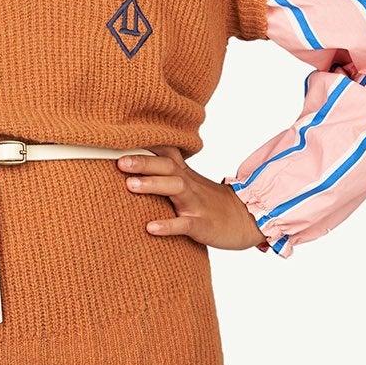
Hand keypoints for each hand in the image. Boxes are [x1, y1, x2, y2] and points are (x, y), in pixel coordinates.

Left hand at [115, 148, 267, 251]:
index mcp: (183, 174)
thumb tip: (133, 165)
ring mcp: (196, 204)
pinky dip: (168, 225)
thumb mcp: (189, 183)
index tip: (119, 137)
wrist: (246, 219)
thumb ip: (166, 173)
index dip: (145, 143)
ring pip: (176, 188)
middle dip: (143, 162)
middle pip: (168, 166)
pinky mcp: (203, 225)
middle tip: (120, 161)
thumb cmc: (209, 202)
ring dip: (153, 184)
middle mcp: (189, 185)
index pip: (165, 152)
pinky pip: (185, 224)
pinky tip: (150, 228)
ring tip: (130, 185)